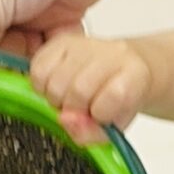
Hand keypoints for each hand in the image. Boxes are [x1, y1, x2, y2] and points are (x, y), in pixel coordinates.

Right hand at [31, 31, 151, 141]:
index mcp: (135, 74)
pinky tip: (55, 87)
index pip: (114, 95)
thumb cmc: (120, 100)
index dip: (101, 114)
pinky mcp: (60, 41)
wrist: (123, 69)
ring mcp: (84, 44)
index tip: (100, 116)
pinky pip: (38, 69)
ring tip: (68, 98)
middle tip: (80, 109)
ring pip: (54, 82)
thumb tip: (66, 120)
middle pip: (78, 90)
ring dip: (56, 99)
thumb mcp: (114, 127)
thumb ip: (92, 133)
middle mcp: (111, 53)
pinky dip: (42, 86)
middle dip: (74, 109)